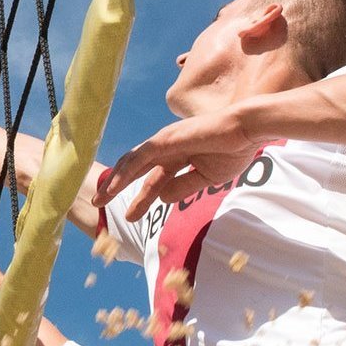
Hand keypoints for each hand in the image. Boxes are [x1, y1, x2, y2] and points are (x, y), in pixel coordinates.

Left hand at [93, 107, 261, 221]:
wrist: (246, 131)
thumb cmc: (233, 150)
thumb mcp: (206, 177)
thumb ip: (183, 187)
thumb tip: (163, 199)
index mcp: (177, 155)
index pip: (151, 176)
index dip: (140, 194)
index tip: (130, 214)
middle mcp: (167, 147)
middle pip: (135, 169)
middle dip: (116, 186)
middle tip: (99, 202)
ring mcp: (164, 142)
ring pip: (131, 164)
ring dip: (114, 182)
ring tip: (99, 200)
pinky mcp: (164, 140)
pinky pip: (138, 159)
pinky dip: (124, 174)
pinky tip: (113, 188)